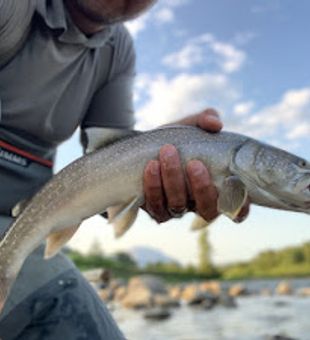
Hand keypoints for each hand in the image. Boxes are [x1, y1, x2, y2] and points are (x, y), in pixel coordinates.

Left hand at [143, 108, 249, 222]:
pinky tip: (151, 165)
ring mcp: (177, 210)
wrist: (144, 147)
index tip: (234, 187)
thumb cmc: (178, 139)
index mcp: (217, 188)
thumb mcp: (192, 126)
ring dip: (174, 180)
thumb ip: (207, 120)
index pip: (236, 207)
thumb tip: (215, 123)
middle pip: (207, 210)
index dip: (241, 205)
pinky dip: (153, 185)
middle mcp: (199, 204)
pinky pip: (155, 206)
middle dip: (202, 188)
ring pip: (178, 206)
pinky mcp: (156, 211)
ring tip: (168, 152)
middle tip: (194, 163)